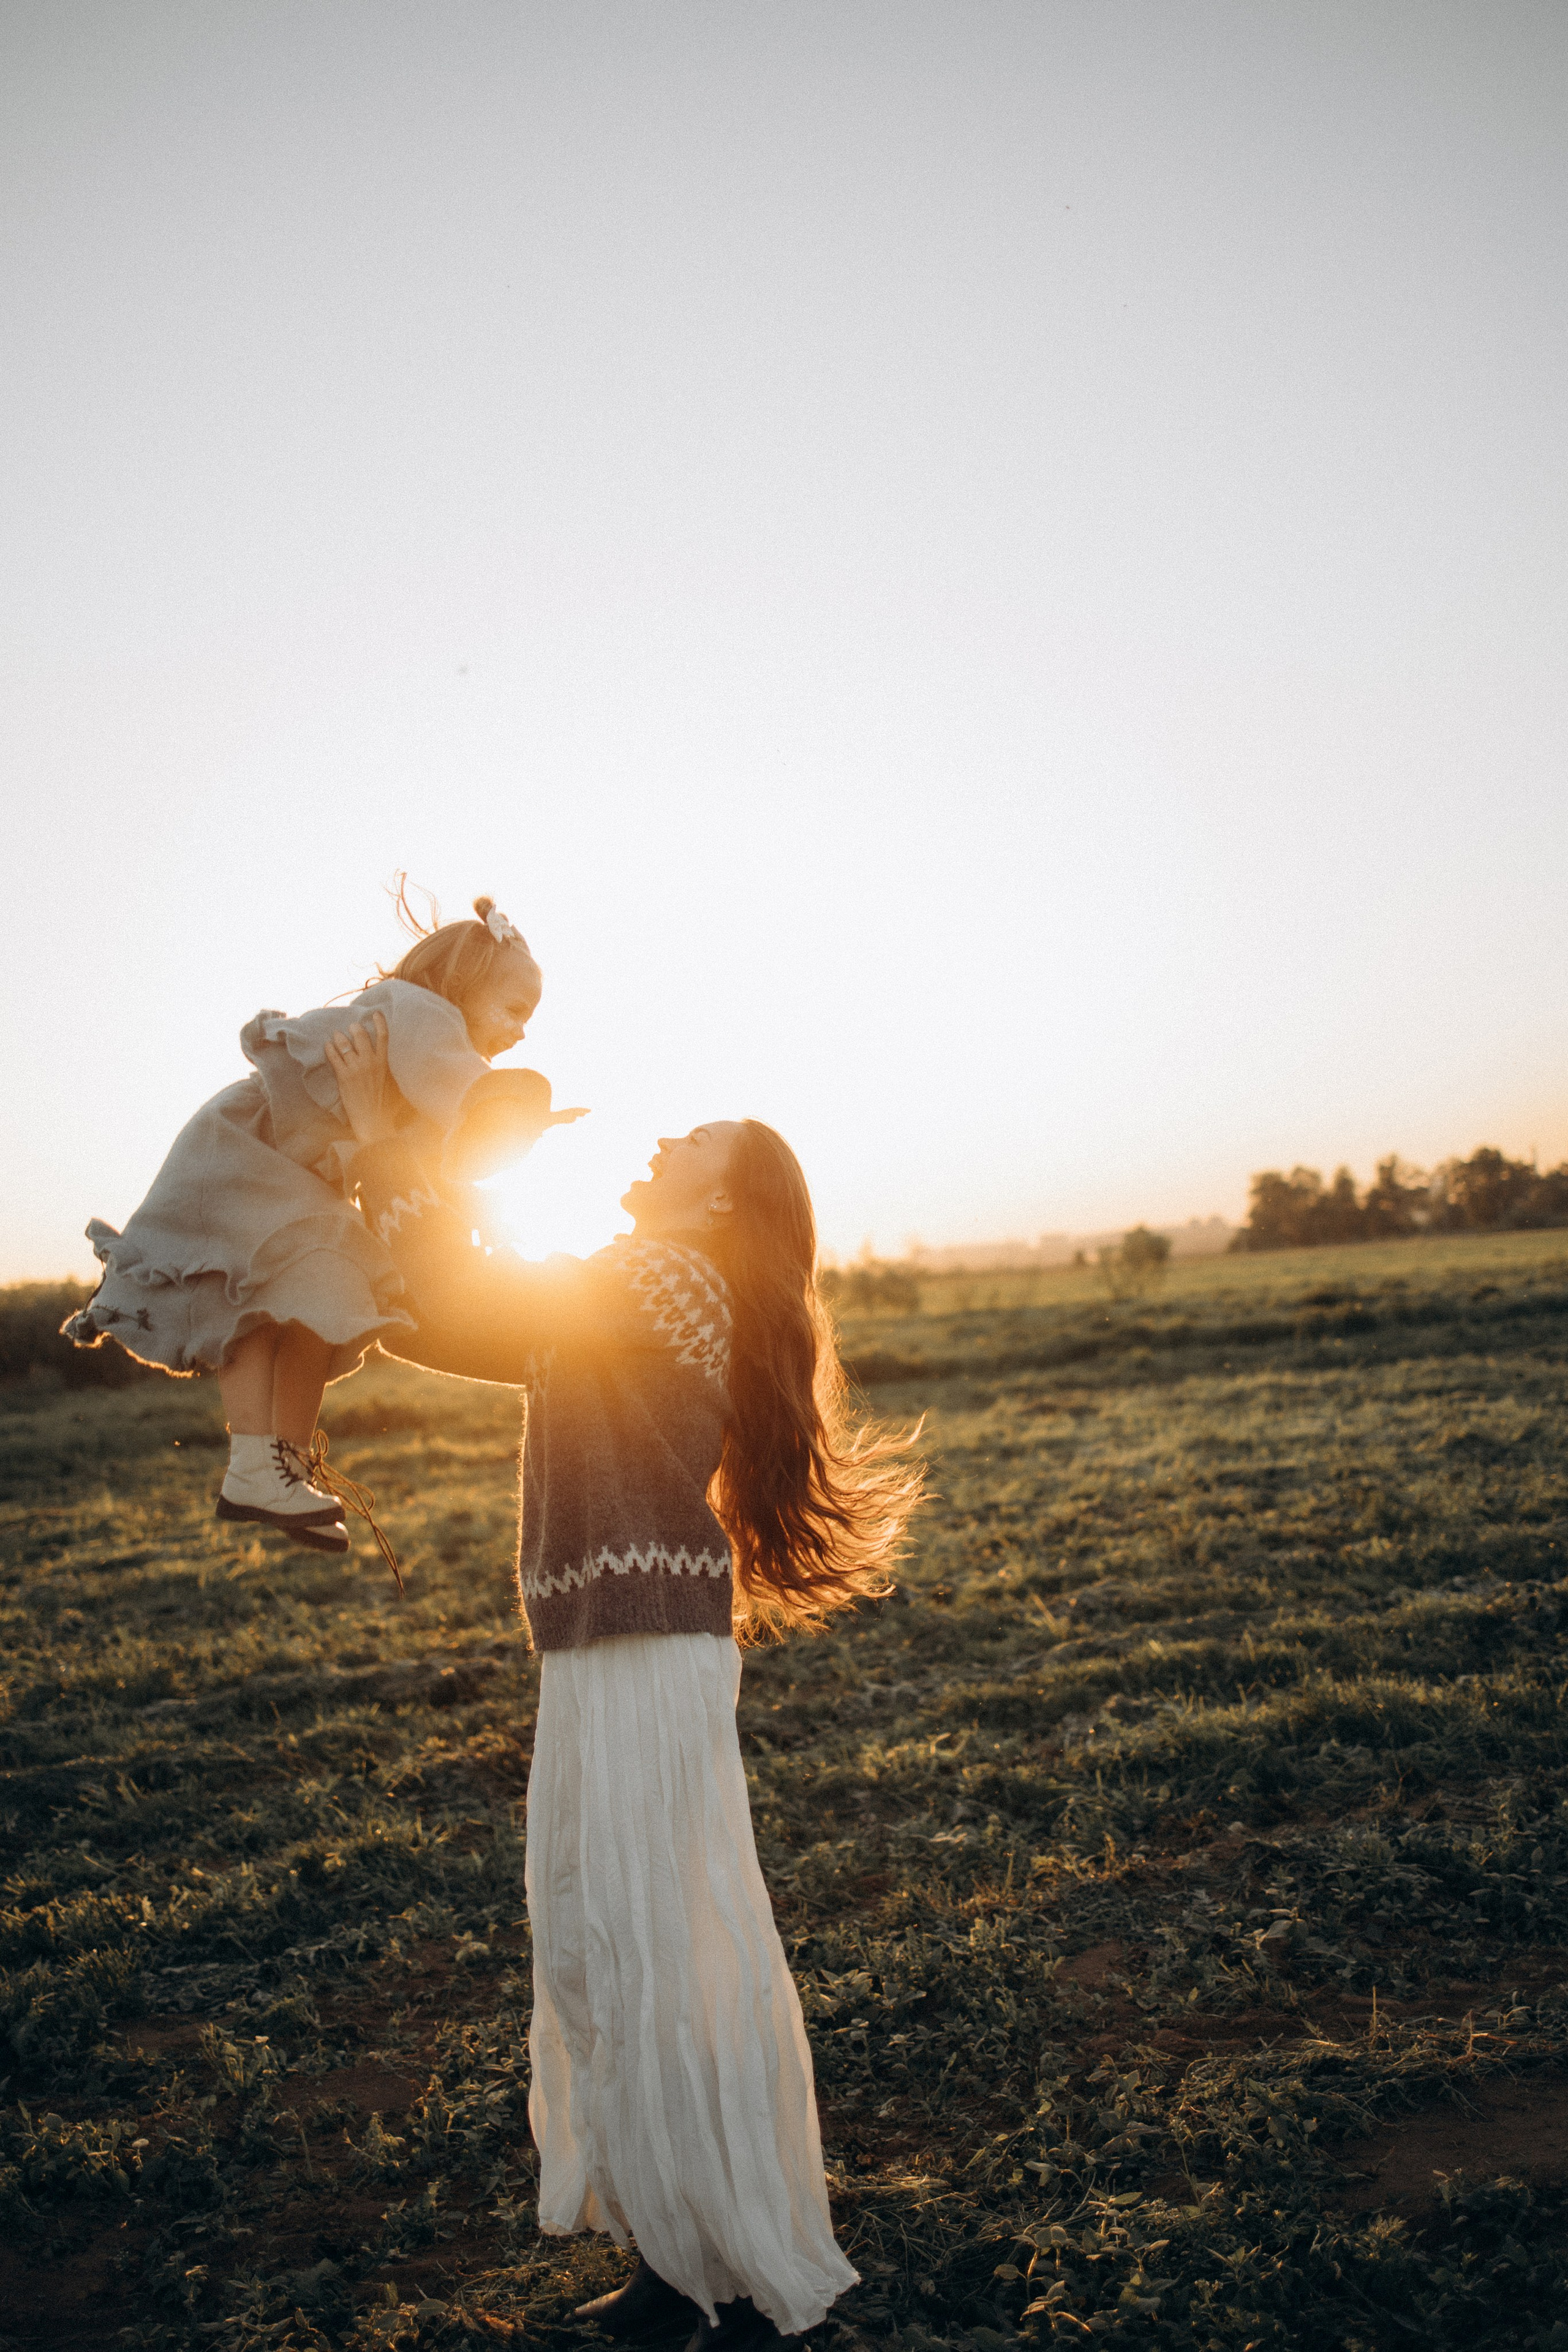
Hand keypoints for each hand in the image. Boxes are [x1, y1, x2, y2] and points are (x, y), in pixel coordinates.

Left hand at [325, 1013, 402, 1144]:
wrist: (373, 1121)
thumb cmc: (386, 1106)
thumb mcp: (395, 1085)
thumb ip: (393, 1071)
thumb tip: (395, 1064)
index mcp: (385, 1063)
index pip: (383, 1036)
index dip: (379, 1022)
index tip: (375, 1013)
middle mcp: (370, 1062)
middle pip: (361, 1035)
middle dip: (354, 1027)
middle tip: (351, 1026)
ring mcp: (356, 1068)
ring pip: (345, 1044)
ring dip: (339, 1036)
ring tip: (336, 1034)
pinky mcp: (343, 1077)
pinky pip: (334, 1057)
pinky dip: (329, 1049)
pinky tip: (327, 1046)